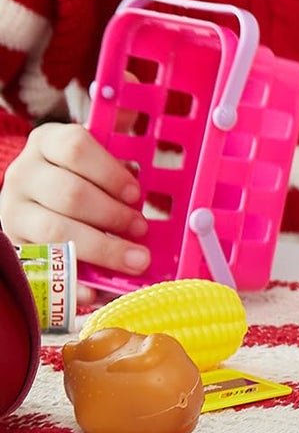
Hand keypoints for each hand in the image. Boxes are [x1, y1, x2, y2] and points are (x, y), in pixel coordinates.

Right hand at [0, 124, 149, 302]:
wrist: (36, 194)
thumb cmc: (80, 174)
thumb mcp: (94, 158)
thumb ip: (118, 166)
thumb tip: (151, 191)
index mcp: (47, 142)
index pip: (75, 148)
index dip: (109, 171)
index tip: (136, 193)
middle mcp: (23, 174)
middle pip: (70, 194)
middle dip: (112, 215)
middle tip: (141, 230)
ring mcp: (13, 211)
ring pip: (56, 230)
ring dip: (101, 247)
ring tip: (133, 259)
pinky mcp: (12, 245)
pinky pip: (41, 266)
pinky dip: (71, 281)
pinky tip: (95, 290)